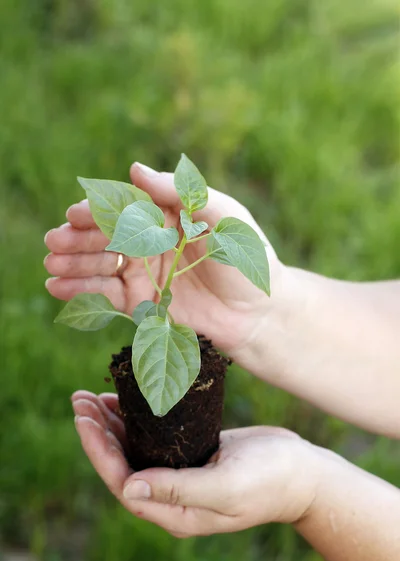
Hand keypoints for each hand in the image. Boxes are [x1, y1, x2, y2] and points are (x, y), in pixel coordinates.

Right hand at [44, 162, 285, 364]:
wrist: (259, 313)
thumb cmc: (248, 259)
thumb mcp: (222, 216)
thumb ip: (180, 192)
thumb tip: (134, 168)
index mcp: (168, 215)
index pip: (125, 207)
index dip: (97, 210)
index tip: (75, 214)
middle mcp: (151, 242)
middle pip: (106, 236)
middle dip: (78, 238)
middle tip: (55, 241)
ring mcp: (144, 273)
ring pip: (100, 264)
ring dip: (73, 263)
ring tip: (51, 265)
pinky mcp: (141, 303)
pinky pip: (105, 295)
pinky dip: (80, 291)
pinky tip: (57, 287)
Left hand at [71, 391, 319, 536]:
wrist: (302, 471)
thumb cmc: (270, 480)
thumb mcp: (226, 487)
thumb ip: (178, 489)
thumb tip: (127, 488)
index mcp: (175, 511)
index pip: (122, 483)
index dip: (99, 452)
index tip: (84, 419)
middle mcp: (171, 495)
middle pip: (121, 464)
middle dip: (98, 433)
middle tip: (79, 399)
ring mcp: (180, 472)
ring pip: (134, 449)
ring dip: (111, 424)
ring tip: (90, 396)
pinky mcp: (190, 452)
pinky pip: (153, 436)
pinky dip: (135, 417)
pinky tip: (123, 399)